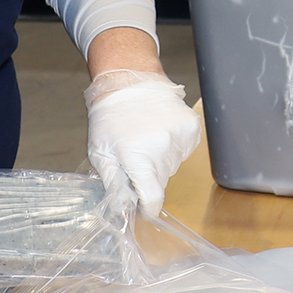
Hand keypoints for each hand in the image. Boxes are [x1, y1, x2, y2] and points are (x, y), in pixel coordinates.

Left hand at [85, 70, 200, 216]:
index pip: (153, 197)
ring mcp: (180, 136)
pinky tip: (159, 131)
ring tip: (145, 139)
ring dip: (160, 159)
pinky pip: (183, 150)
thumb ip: (114, 185)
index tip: (144, 208)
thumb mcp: (100, 153)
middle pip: (162, 180)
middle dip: (149, 176)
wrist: (128, 80)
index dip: (148, 207)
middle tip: (134, 156)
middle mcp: (163, 148)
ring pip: (173, 165)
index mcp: (138, 157)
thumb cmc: (109, 116)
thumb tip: (124, 211)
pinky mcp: (191, 127)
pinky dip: (172, 146)